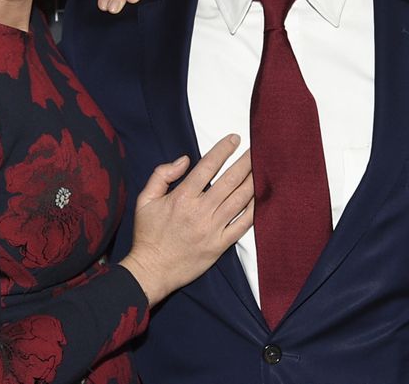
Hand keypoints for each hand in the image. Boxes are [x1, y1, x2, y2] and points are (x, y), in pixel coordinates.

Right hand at [119, 135, 253, 306]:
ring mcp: (212, 229)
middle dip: (246, 162)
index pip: (207, 166)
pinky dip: (253, 211)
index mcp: (182, 197)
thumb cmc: (147, 234)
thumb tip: (184, 160)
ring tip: (263, 168)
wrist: (151, 270)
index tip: (234, 139)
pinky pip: (242, 226)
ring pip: (239, 200)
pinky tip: (261, 198)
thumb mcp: (144, 200)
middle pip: (230, 180)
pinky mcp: (220, 245)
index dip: (223, 150)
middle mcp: (200, 211)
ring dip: (253, 182)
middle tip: (258, 149)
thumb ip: (161, 175)